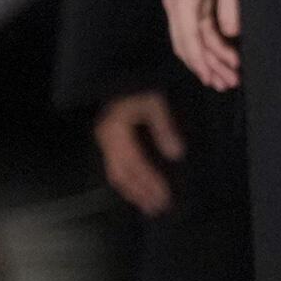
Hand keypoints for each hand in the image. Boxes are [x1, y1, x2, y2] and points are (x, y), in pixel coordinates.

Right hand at [93, 90, 184, 215]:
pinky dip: (126, 182)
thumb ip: (164, 129)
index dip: (149, 182)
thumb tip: (176, 155)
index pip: (134, 164)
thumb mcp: (154, 103)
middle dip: (140, 193)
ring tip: (147, 205)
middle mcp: (106, 141)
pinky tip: (136, 189)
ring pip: (116, 174)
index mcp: (115, 132)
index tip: (164, 196)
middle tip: (157, 208)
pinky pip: (114, 168)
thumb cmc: (137, 86)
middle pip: (122, 175)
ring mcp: (104, 142)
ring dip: (132, 191)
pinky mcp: (107, 141)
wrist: (119, 72)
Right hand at [164, 0, 240, 90]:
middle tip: (227, 84)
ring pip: (195, 42)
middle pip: (187, 46)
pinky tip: (228, 59)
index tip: (212, 78)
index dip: (200, 62)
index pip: (187, 39)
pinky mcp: (192, 5)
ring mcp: (182, 6)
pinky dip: (215, 47)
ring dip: (213, 61)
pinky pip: (201, 33)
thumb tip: (230, 33)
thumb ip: (230, 4)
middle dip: (207, 67)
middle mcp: (176, 5)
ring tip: (231, 77)